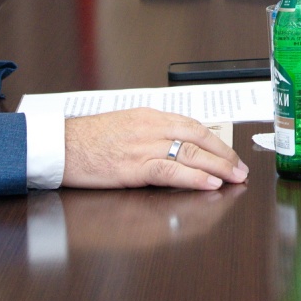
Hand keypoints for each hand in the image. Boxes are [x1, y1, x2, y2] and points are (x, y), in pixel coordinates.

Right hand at [63, 109, 249, 190]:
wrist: (59, 145)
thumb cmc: (86, 139)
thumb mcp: (123, 126)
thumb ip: (148, 133)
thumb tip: (172, 146)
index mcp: (149, 116)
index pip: (192, 125)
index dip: (215, 141)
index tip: (229, 154)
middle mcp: (151, 128)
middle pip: (198, 138)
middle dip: (224, 155)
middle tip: (241, 169)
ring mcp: (143, 147)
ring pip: (190, 154)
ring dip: (218, 167)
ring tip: (235, 178)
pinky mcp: (134, 167)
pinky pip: (171, 171)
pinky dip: (193, 178)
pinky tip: (210, 184)